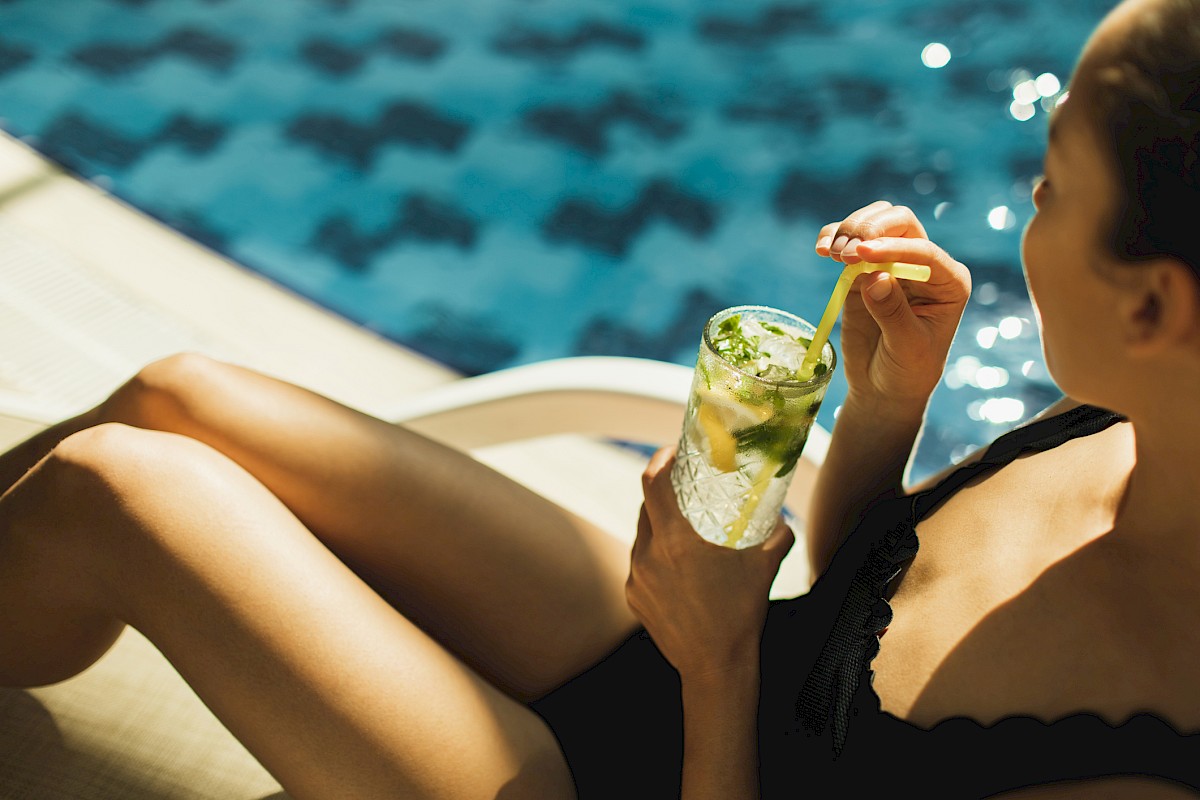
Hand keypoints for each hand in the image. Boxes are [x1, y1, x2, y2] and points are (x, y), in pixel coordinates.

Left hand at [625, 446, 793, 681]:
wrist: (716, 666)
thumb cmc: (741, 613)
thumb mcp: (765, 566)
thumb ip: (776, 532)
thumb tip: (782, 514)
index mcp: (676, 540)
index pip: (652, 482)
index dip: (659, 460)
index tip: (671, 452)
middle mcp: (648, 554)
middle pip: (646, 506)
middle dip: (663, 493)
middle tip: (684, 488)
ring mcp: (636, 576)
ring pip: (643, 535)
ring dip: (660, 526)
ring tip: (684, 530)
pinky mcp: (633, 596)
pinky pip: (641, 563)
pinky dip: (656, 556)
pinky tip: (679, 567)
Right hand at [814, 201, 970, 414]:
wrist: (884, 386)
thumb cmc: (907, 370)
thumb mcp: (907, 347)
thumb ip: (893, 313)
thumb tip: (875, 277)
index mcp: (947, 282)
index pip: (923, 251)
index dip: (893, 248)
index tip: (861, 254)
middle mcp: (922, 265)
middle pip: (901, 223)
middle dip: (870, 230)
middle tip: (844, 254)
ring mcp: (891, 263)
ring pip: (875, 222)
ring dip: (850, 230)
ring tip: (830, 254)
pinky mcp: (862, 269)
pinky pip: (849, 239)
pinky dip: (833, 235)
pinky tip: (821, 248)